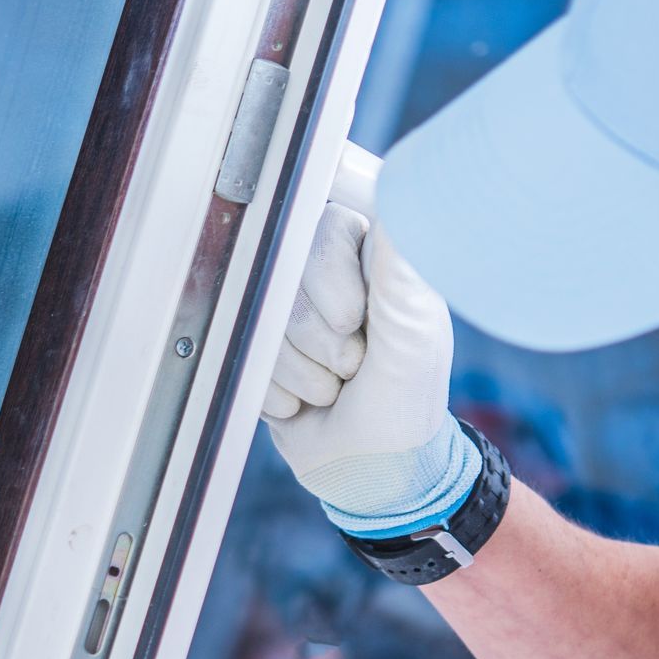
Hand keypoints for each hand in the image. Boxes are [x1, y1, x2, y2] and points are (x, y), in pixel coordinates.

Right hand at [263, 203, 478, 535]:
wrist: (374, 471)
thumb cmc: (407, 398)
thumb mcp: (414, 330)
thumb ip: (399, 262)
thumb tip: (406, 187)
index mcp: (367, 255)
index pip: (322, 230)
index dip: (330, 284)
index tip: (355, 320)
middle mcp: (323, 274)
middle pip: (284, 281)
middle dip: (321, 340)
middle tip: (355, 364)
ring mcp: (286, 312)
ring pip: (262, 323)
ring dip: (303, 373)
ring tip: (337, 386)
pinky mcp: (259, 349)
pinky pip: (244, 358)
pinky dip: (277, 393)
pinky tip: (307, 401)